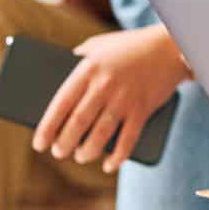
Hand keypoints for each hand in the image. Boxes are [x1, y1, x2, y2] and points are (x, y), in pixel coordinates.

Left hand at [34, 25, 187, 173]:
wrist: (169, 45)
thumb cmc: (129, 45)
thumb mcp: (99, 44)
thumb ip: (79, 58)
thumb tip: (58, 76)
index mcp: (88, 69)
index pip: (61, 104)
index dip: (47, 127)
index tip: (39, 144)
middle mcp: (104, 85)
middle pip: (78, 123)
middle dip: (64, 143)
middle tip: (59, 152)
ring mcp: (125, 99)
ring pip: (100, 135)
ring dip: (87, 152)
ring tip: (81, 157)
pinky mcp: (142, 109)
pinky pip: (128, 140)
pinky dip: (117, 157)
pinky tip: (109, 165)